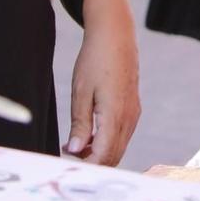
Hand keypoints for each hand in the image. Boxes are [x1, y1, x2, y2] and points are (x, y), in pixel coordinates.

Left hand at [67, 16, 139, 164]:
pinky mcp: (133, 108)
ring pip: (119, 146)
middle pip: (114, 156)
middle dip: (92, 161)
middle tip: (68, 152)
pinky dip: (106, 141)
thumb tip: (76, 150)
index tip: (66, 160)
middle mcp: (129, 117)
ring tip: (75, 142)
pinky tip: (90, 132)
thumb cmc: (95, 60)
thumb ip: (80, 125)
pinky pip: (122, 134)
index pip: (103, 155)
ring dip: (99, 152)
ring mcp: (133, 113)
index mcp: (115, 115)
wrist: (115, 36)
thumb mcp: (80, 92)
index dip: (85, 164)